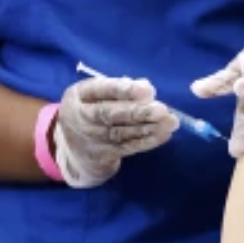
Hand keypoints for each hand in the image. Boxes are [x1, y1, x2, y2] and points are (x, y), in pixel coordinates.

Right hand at [52, 77, 176, 187]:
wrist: (73, 151)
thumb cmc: (91, 113)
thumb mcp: (95, 96)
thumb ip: (118, 89)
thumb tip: (146, 87)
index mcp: (78, 95)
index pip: (102, 89)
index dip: (125, 90)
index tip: (148, 90)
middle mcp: (81, 117)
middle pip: (110, 114)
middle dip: (138, 111)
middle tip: (162, 110)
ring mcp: (91, 139)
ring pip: (121, 133)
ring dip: (148, 128)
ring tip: (170, 122)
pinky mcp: (102, 155)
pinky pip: (127, 147)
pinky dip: (147, 141)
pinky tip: (163, 135)